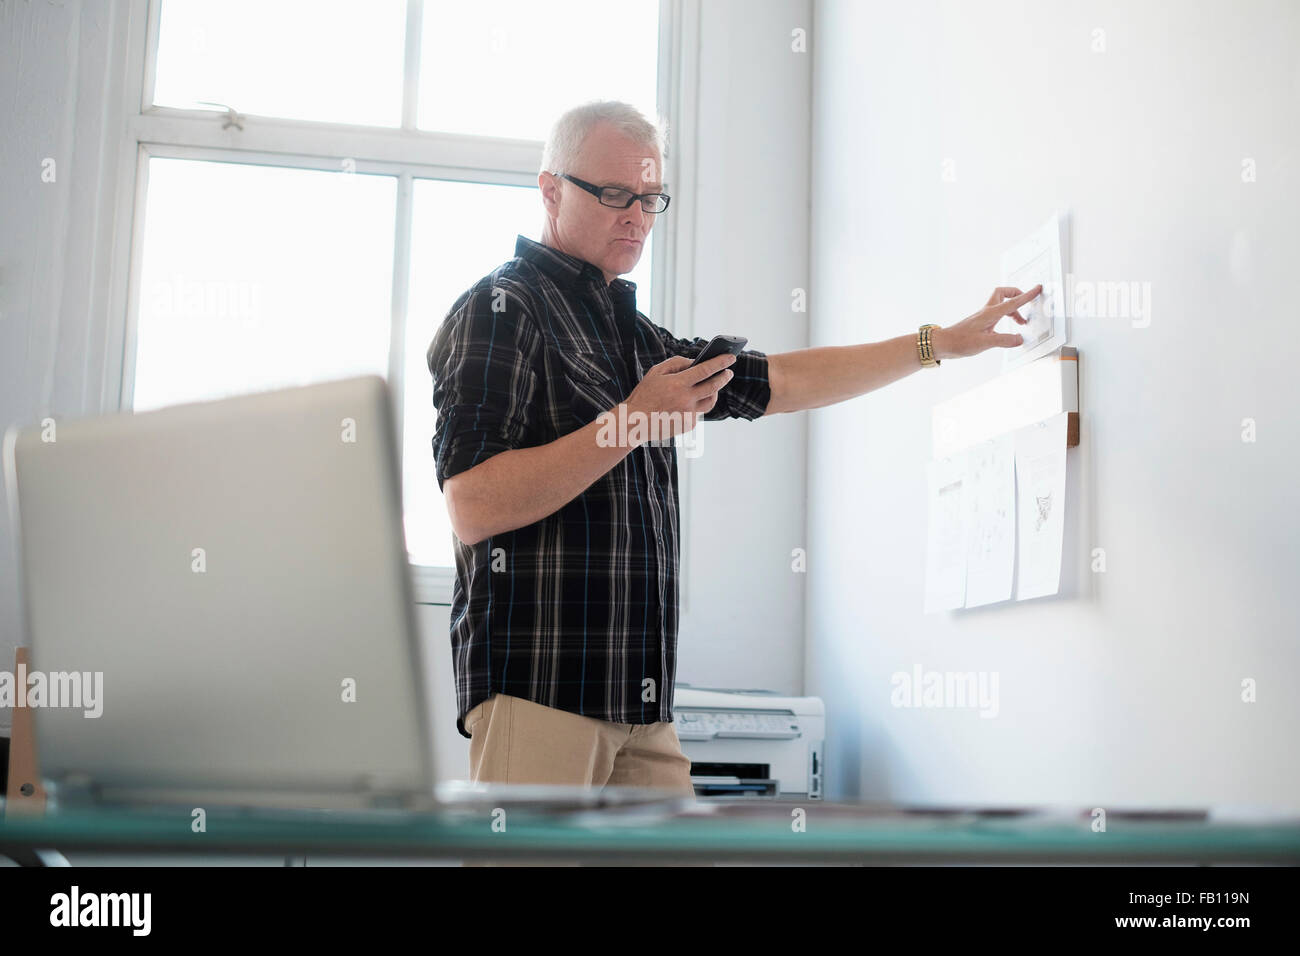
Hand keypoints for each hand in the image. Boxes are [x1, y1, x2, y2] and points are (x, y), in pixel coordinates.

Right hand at [622, 352, 736, 439]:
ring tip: (714, 385)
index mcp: (678, 384)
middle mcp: (686, 400)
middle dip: (724, 377)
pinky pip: (699, 412)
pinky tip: (692, 400)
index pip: (706, 370)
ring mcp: (689, 414)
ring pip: (710, 401)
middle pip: (714, 386)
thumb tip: (695, 361)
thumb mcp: (656, 372)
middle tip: (729, 372)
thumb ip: (677, 363)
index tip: (731, 357)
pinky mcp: (688, 425)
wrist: (635, 422)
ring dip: (714, 392)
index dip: (720, 362)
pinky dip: (697, 404)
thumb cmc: (645, 394)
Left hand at [933, 285, 1041, 359]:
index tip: (1038, 288)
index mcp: (990, 314)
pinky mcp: (980, 322)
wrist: (943, 343)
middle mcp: (987, 312)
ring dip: (1013, 310)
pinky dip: (1006, 317)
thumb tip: (1020, 339)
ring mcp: (983, 316)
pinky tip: (1007, 329)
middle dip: (1017, 294)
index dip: (1027, 295)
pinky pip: (997, 314)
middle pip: (1004, 293)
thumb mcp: (985, 343)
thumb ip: (1004, 340)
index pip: (1013, 302)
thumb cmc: (960, 342)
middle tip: (1026, 304)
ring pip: (1001, 304)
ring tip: (1021, 323)